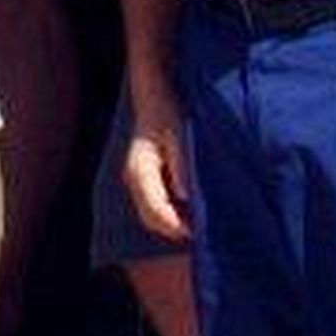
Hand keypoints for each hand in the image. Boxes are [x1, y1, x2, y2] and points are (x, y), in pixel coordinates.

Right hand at [121, 118, 191, 243]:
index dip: (172, 223)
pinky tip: (192, 214)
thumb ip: (180, 165)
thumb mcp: (178, 135)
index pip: (153, 206)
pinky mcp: (146, 182)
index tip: (194, 232)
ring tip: (199, 227)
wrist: (155, 100)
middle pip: (150, 217)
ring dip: (173, 224)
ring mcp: (138, 181)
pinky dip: (172, 216)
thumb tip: (185, 195)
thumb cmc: (168, 114)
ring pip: (152, 216)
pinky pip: (156, 207)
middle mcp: (134, 178)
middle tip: (201, 235)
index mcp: (140, 168)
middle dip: (173, 229)